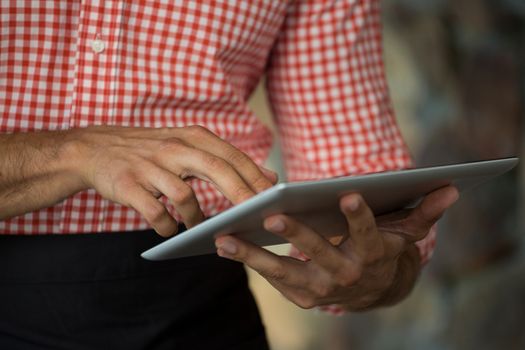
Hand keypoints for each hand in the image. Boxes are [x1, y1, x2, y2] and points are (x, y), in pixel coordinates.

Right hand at [69, 125, 276, 235]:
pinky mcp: (129, 184)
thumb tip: (269, 176)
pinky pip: (155, 212)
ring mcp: (150, 165)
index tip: (276, 197)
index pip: (233, 156)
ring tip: (199, 228)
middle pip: (217, 169)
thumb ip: (227, 160)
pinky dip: (166, 226)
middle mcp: (174, 147)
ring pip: (185, 195)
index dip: (256, 177)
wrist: (95, 149)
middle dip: (242, 195)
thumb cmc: (150, 152)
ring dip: (196, 218)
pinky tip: (169, 229)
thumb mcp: (189, 146)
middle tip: (257, 217)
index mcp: (192, 137)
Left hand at [215, 186, 458, 309]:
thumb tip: (452, 187)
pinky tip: (225, 245)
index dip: (360, 216)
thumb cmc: (383, 250)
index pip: (369, 233)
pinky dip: (249, 261)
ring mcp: (321, 290)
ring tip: (224, 237)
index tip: (347, 194)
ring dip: (254, 255)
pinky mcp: (301, 296)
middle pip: (320, 252)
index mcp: (373, 253)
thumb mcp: (405, 233)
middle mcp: (346, 275)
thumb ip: (424, 211)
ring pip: (285, 270)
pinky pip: (272, 277)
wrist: (372, 290)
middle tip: (272, 216)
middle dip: (297, 235)